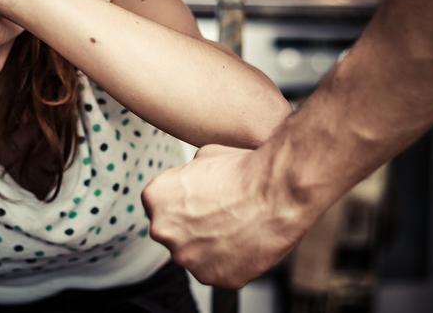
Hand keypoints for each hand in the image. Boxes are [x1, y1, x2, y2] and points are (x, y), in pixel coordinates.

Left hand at [142, 143, 313, 288]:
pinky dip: (230, 261)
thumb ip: (186, 174)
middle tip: (221, 214)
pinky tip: (245, 242)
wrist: (277, 192)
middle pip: (174, 233)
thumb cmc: (244, 171)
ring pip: (195, 255)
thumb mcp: (204, 155)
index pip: (160, 205)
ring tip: (237, 227)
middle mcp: (163, 231)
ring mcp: (187, 258)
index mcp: (155, 198)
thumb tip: (190, 180)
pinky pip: (218, 271)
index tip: (202, 200)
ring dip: (210, 245)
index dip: (184, 202)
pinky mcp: (213, 277)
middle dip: (193, 226)